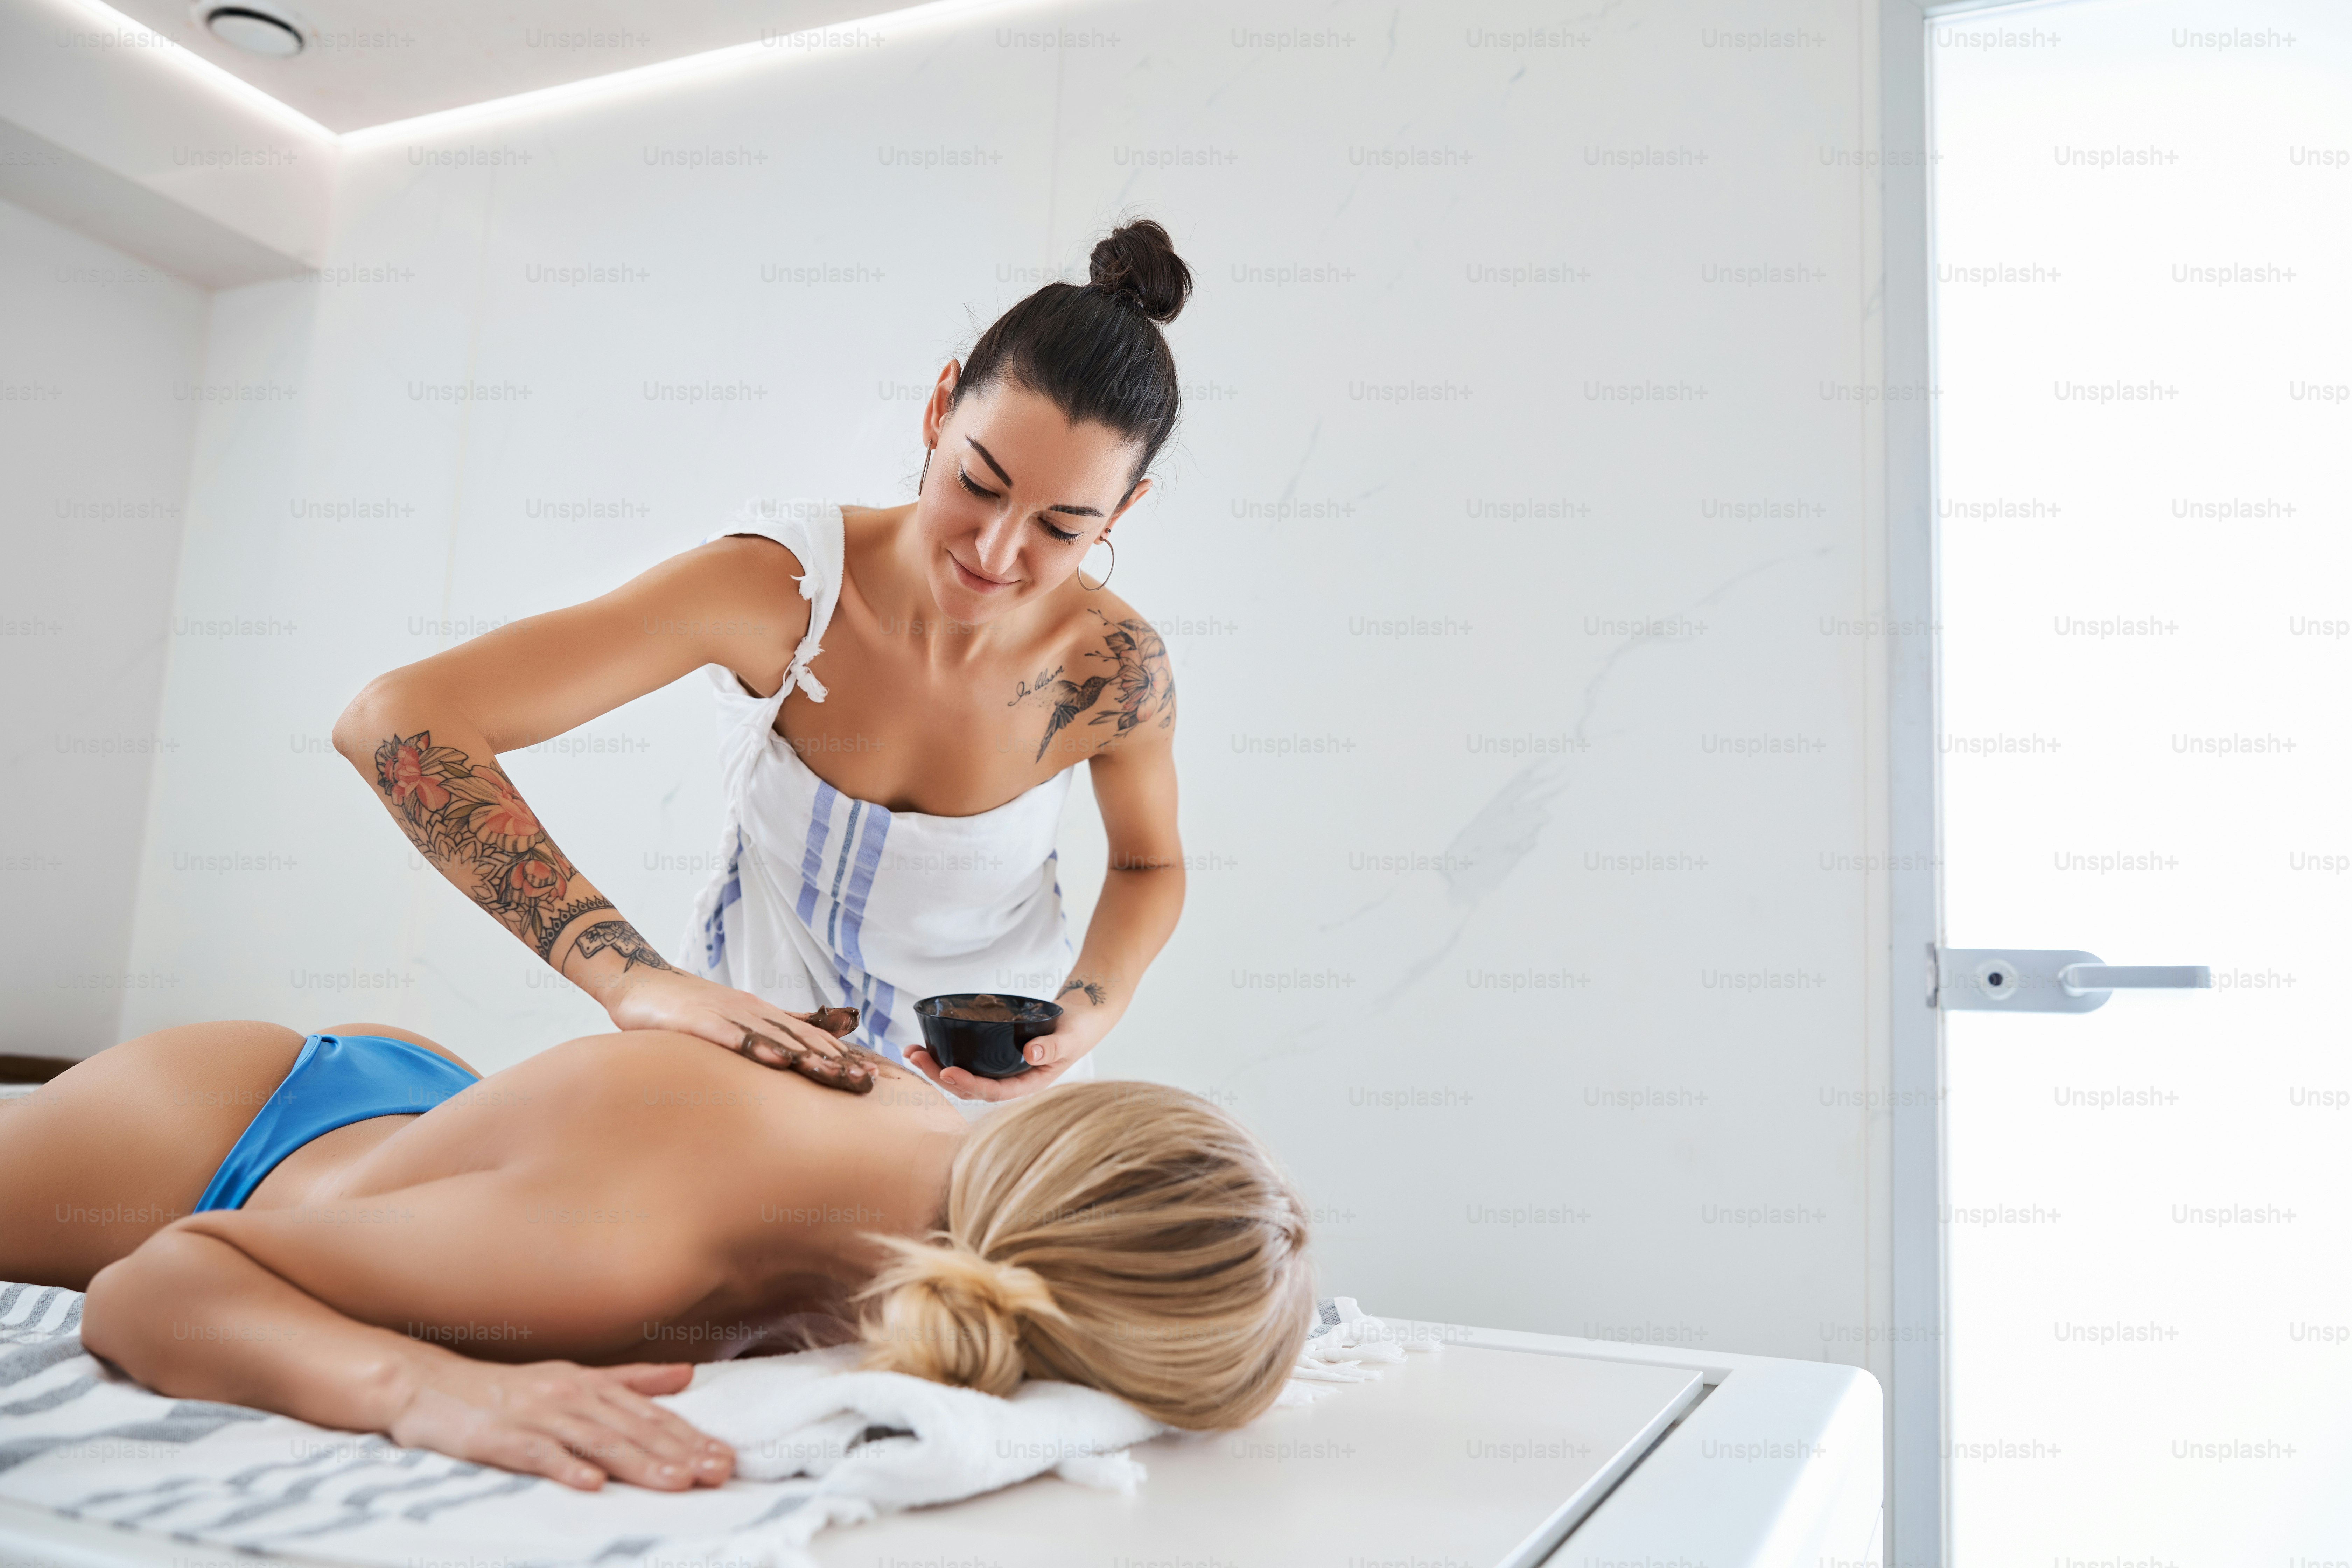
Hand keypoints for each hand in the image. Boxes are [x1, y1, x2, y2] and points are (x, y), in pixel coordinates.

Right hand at [388, 1359, 732, 1490]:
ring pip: (598, 1441)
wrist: (430, 1386)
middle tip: (718, 1472)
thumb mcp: (573, 1379)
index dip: (690, 1437)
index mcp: (590, 1385)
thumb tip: (686, 1375)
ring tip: (677, 1482)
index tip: (725, 1457)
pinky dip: (566, 1468)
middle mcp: (570, 1396)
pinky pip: (539, 1454)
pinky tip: (593, 1484)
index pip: (650, 1415)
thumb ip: (630, 1380)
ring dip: (640, 1462)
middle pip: (634, 1429)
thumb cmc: (506, 1389)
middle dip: (680, 1453)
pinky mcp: (502, 1437)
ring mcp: (536, 1416)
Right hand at [601, 967, 876, 1093]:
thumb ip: (785, 1024)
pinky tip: (776, 1059)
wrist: (641, 983)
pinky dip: (755, 1046)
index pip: (813, 1040)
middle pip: (802, 1040)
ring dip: (806, 1057)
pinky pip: (731, 1035)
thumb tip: (830, 1029)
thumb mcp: (744, 1017)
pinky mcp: (699, 1021)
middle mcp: (755, 1013)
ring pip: (774, 1037)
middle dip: (836, 1063)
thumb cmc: (693, 1008)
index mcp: (767, 1016)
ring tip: (835, 1075)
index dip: (844, 1059)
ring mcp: (728, 1015)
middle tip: (866, 1083)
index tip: (873, 1079)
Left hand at [904, 1006, 1106, 1102]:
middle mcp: (1012, 1080)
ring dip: (936, 1066)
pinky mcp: (996, 1054)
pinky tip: (927, 1045)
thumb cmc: (1080, 1028)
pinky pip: (968, 1060)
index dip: (968, 1084)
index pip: (993, 1091)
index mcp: (1029, 1083)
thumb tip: (1031, 1053)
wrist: (1083, 1017)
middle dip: (940, 1074)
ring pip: (964, 1075)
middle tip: (916, 1057)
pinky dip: (945, 1053)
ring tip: (911, 1052)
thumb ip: (1054, 1046)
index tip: (946, 1070)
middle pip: (971, 1087)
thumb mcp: (1072, 1036)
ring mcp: (1002, 1069)